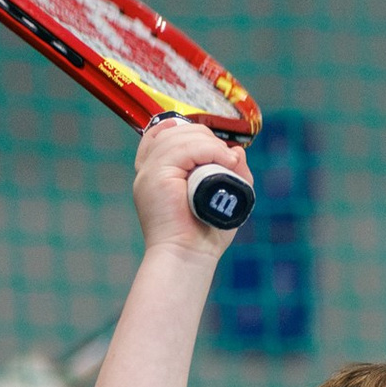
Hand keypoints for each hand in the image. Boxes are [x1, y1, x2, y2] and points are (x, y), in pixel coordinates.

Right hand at [132, 112, 250, 252]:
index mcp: (156, 174)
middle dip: (206, 138)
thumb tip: (237, 151)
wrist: (187, 257)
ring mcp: (149, 172)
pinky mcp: (155, 177)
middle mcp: (148, 170)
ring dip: (211, 144)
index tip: (213, 144)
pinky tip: (224, 160)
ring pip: (181, 137)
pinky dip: (208, 150)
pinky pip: (184, 149)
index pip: (162, 134)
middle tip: (228, 159)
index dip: (188, 130)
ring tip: (229, 162)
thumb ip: (232, 173)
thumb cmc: (203, 235)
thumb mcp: (222, 197)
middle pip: (175, 131)